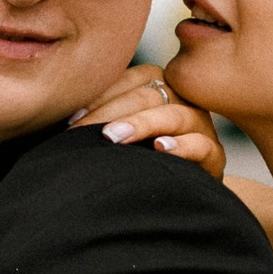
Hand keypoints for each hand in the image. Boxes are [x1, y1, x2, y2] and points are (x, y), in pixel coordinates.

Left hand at [73, 67, 226, 179]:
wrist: (181, 194)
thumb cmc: (139, 159)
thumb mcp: (120, 134)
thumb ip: (98, 118)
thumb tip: (58, 119)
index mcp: (159, 85)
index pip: (129, 80)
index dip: (98, 96)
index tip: (69, 120)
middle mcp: (182, 99)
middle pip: (147, 94)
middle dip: (110, 113)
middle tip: (79, 132)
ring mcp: (201, 125)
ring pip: (173, 114)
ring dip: (141, 124)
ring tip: (113, 138)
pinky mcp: (214, 155)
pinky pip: (202, 145)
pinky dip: (181, 146)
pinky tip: (160, 149)